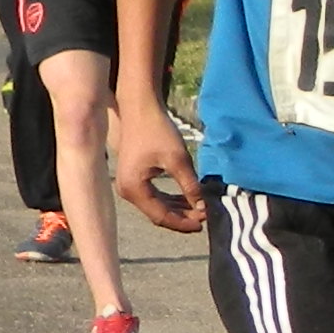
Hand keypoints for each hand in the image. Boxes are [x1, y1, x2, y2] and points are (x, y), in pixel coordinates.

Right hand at [111, 103, 207, 234]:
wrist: (139, 108)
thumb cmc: (157, 131)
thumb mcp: (178, 160)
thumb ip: (190, 186)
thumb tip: (202, 207)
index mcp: (134, 189)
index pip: (161, 216)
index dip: (183, 223)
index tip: (204, 224)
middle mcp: (127, 191)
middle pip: (158, 213)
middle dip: (182, 217)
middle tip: (206, 216)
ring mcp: (129, 184)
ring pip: (157, 205)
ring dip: (178, 209)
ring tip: (200, 209)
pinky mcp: (134, 177)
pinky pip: (154, 195)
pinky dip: (171, 199)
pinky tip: (188, 199)